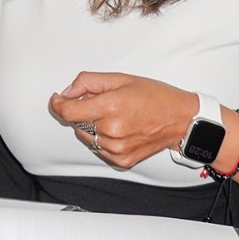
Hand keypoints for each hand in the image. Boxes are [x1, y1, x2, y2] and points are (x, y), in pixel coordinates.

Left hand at [50, 72, 198, 167]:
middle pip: (76, 123)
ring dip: (92, 126)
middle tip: (103, 103)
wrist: (181, 120)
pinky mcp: (121, 161)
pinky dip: (103, 139)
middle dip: (82, 111)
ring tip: (116, 116)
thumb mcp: (121, 78)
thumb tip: (68, 92)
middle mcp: (111, 130)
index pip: (67, 111)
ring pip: (86, 136)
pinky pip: (99, 149)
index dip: (58, 104)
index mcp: (110, 107)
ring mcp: (116, 148)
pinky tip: (121, 129)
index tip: (57, 99)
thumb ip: (89, 82)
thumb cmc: (156, 97)